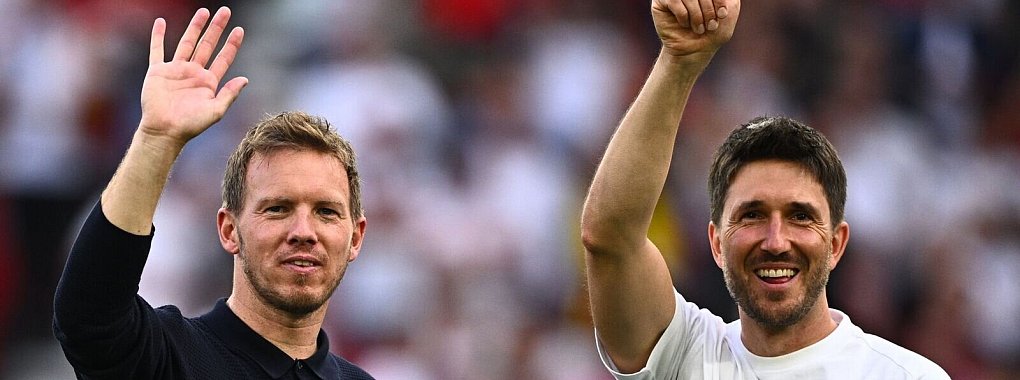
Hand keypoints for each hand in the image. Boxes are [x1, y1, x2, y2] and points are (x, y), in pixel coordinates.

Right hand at [139, 7, 247, 146]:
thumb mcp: (216, 111)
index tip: (239, 29)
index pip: (223, 58)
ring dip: (195, 27)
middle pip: (207, 45)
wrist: (165, 131)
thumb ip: (230, 94)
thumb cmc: (191, 125)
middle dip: (216, 28)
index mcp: (209, 82)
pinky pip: (157, 50)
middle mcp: (194, 73)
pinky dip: (157, 36)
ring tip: (203, 11)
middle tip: (225, 11)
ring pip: (186, 43)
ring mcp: (176, 70)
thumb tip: (245, 79)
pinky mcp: (158, 72)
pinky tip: (161, 22)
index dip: (232, 44)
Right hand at [651, 0, 739, 57]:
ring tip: (699, 29)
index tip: (722, 15)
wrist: (696, 51)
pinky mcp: (661, 1)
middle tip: (710, 25)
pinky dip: (683, 16)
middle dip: (708, 9)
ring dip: (697, 15)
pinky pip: (674, 2)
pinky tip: (684, 25)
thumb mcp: (730, 8)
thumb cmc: (713, 30)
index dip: (719, 0)